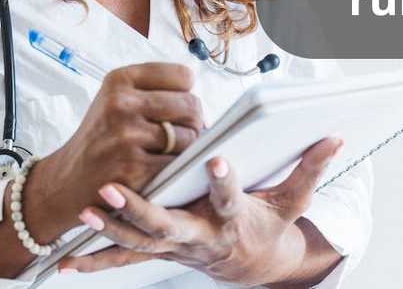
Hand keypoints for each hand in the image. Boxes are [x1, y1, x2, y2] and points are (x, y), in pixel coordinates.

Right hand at [30, 63, 204, 230]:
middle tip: (179, 135)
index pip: (183, 76)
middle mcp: (120, 103)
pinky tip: (161, 171)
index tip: (176, 108)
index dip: (186, 94)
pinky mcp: (133, 167)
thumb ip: (155, 91)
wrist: (67, 180)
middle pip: (191, 105)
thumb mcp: (116, 100)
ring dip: (187, 150)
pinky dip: (177, 170)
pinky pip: (178, 164)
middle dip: (193, 123)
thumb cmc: (101, 139)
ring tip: (167, 153)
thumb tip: (204, 106)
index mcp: (119, 79)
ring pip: (189, 136)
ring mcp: (126, 135)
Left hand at [58, 137, 344, 286]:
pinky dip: (96, 260)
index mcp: (233, 220)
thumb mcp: (292, 201)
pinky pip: (124, 259)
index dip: (224, 182)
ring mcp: (174, 247)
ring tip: (86, 208)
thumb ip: (310, 168)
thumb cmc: (268, 226)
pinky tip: (67, 260)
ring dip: (109, 228)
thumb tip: (335, 136)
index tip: (215, 159)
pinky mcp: (158, 251)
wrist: (248, 265)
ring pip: (138, 243)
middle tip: (113, 186)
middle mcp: (199, 236)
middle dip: (139, 209)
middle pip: (167, 227)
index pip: (230, 199)